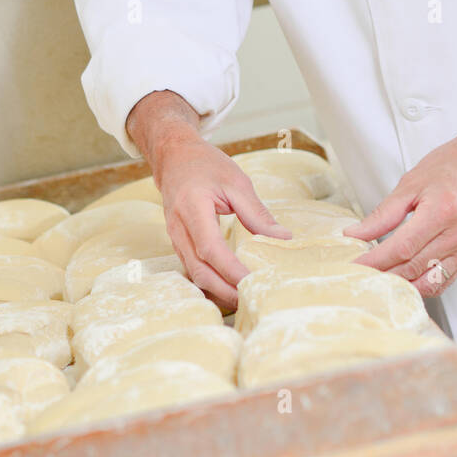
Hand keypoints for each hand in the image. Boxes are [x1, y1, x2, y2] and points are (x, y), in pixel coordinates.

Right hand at [154, 138, 291, 308]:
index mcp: (192, 207)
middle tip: (251, 300)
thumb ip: (256, 213)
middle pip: (199, 269)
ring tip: (243, 299)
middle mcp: (178, 226)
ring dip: (217, 289)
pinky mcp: (177, 241)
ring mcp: (174, 236)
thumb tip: (283, 238)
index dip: (231, 270)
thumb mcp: (236, 182)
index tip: (252, 281)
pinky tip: (227, 286)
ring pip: (193, 273)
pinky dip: (209, 280)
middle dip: (225, 290)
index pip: (211, 248)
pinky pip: (191, 267)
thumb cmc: (205, 164)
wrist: (173, 156)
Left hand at [343, 127, 456, 296]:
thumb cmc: (450, 167)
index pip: (401, 248)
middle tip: (360, 275)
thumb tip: (356, 234)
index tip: (353, 265)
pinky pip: (444, 280)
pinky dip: (422, 285)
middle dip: (383, 275)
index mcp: (441, 212)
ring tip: (379, 281)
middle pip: (413, 267)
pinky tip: (405, 280)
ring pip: (429, 282)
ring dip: (402, 285)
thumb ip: (384, 214)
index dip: (374, 261)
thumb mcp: (411, 183)